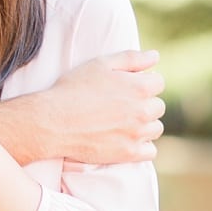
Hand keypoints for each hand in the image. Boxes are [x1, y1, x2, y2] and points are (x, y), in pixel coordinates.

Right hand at [47, 50, 165, 163]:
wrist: (52, 121)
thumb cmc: (73, 89)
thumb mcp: (100, 64)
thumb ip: (131, 59)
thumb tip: (155, 57)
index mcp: (139, 87)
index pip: (158, 83)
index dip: (143, 83)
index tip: (128, 87)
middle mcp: (142, 111)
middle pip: (158, 107)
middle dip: (144, 104)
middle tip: (122, 106)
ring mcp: (136, 134)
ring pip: (155, 128)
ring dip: (144, 125)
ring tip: (122, 123)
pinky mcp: (128, 153)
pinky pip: (150, 151)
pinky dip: (142, 146)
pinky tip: (126, 139)